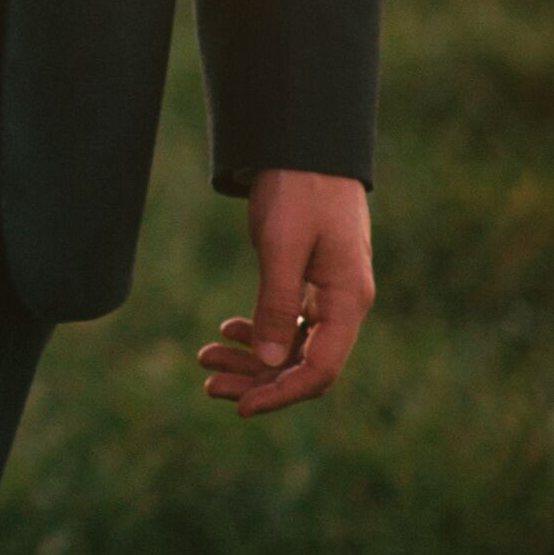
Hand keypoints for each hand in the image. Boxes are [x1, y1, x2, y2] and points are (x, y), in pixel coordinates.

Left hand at [198, 168, 374, 417]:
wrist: (306, 147)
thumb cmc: (298, 190)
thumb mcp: (282, 246)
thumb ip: (276, 302)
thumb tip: (269, 362)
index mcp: (348, 301)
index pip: (320, 370)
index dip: (280, 394)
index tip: (239, 408)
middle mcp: (346, 305)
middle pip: (305, 365)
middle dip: (258, 381)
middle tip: (208, 384)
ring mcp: (331, 295)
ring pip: (294, 346)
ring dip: (253, 358)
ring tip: (205, 358)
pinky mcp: (314, 282)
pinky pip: (291, 323)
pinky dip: (260, 331)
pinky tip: (228, 330)